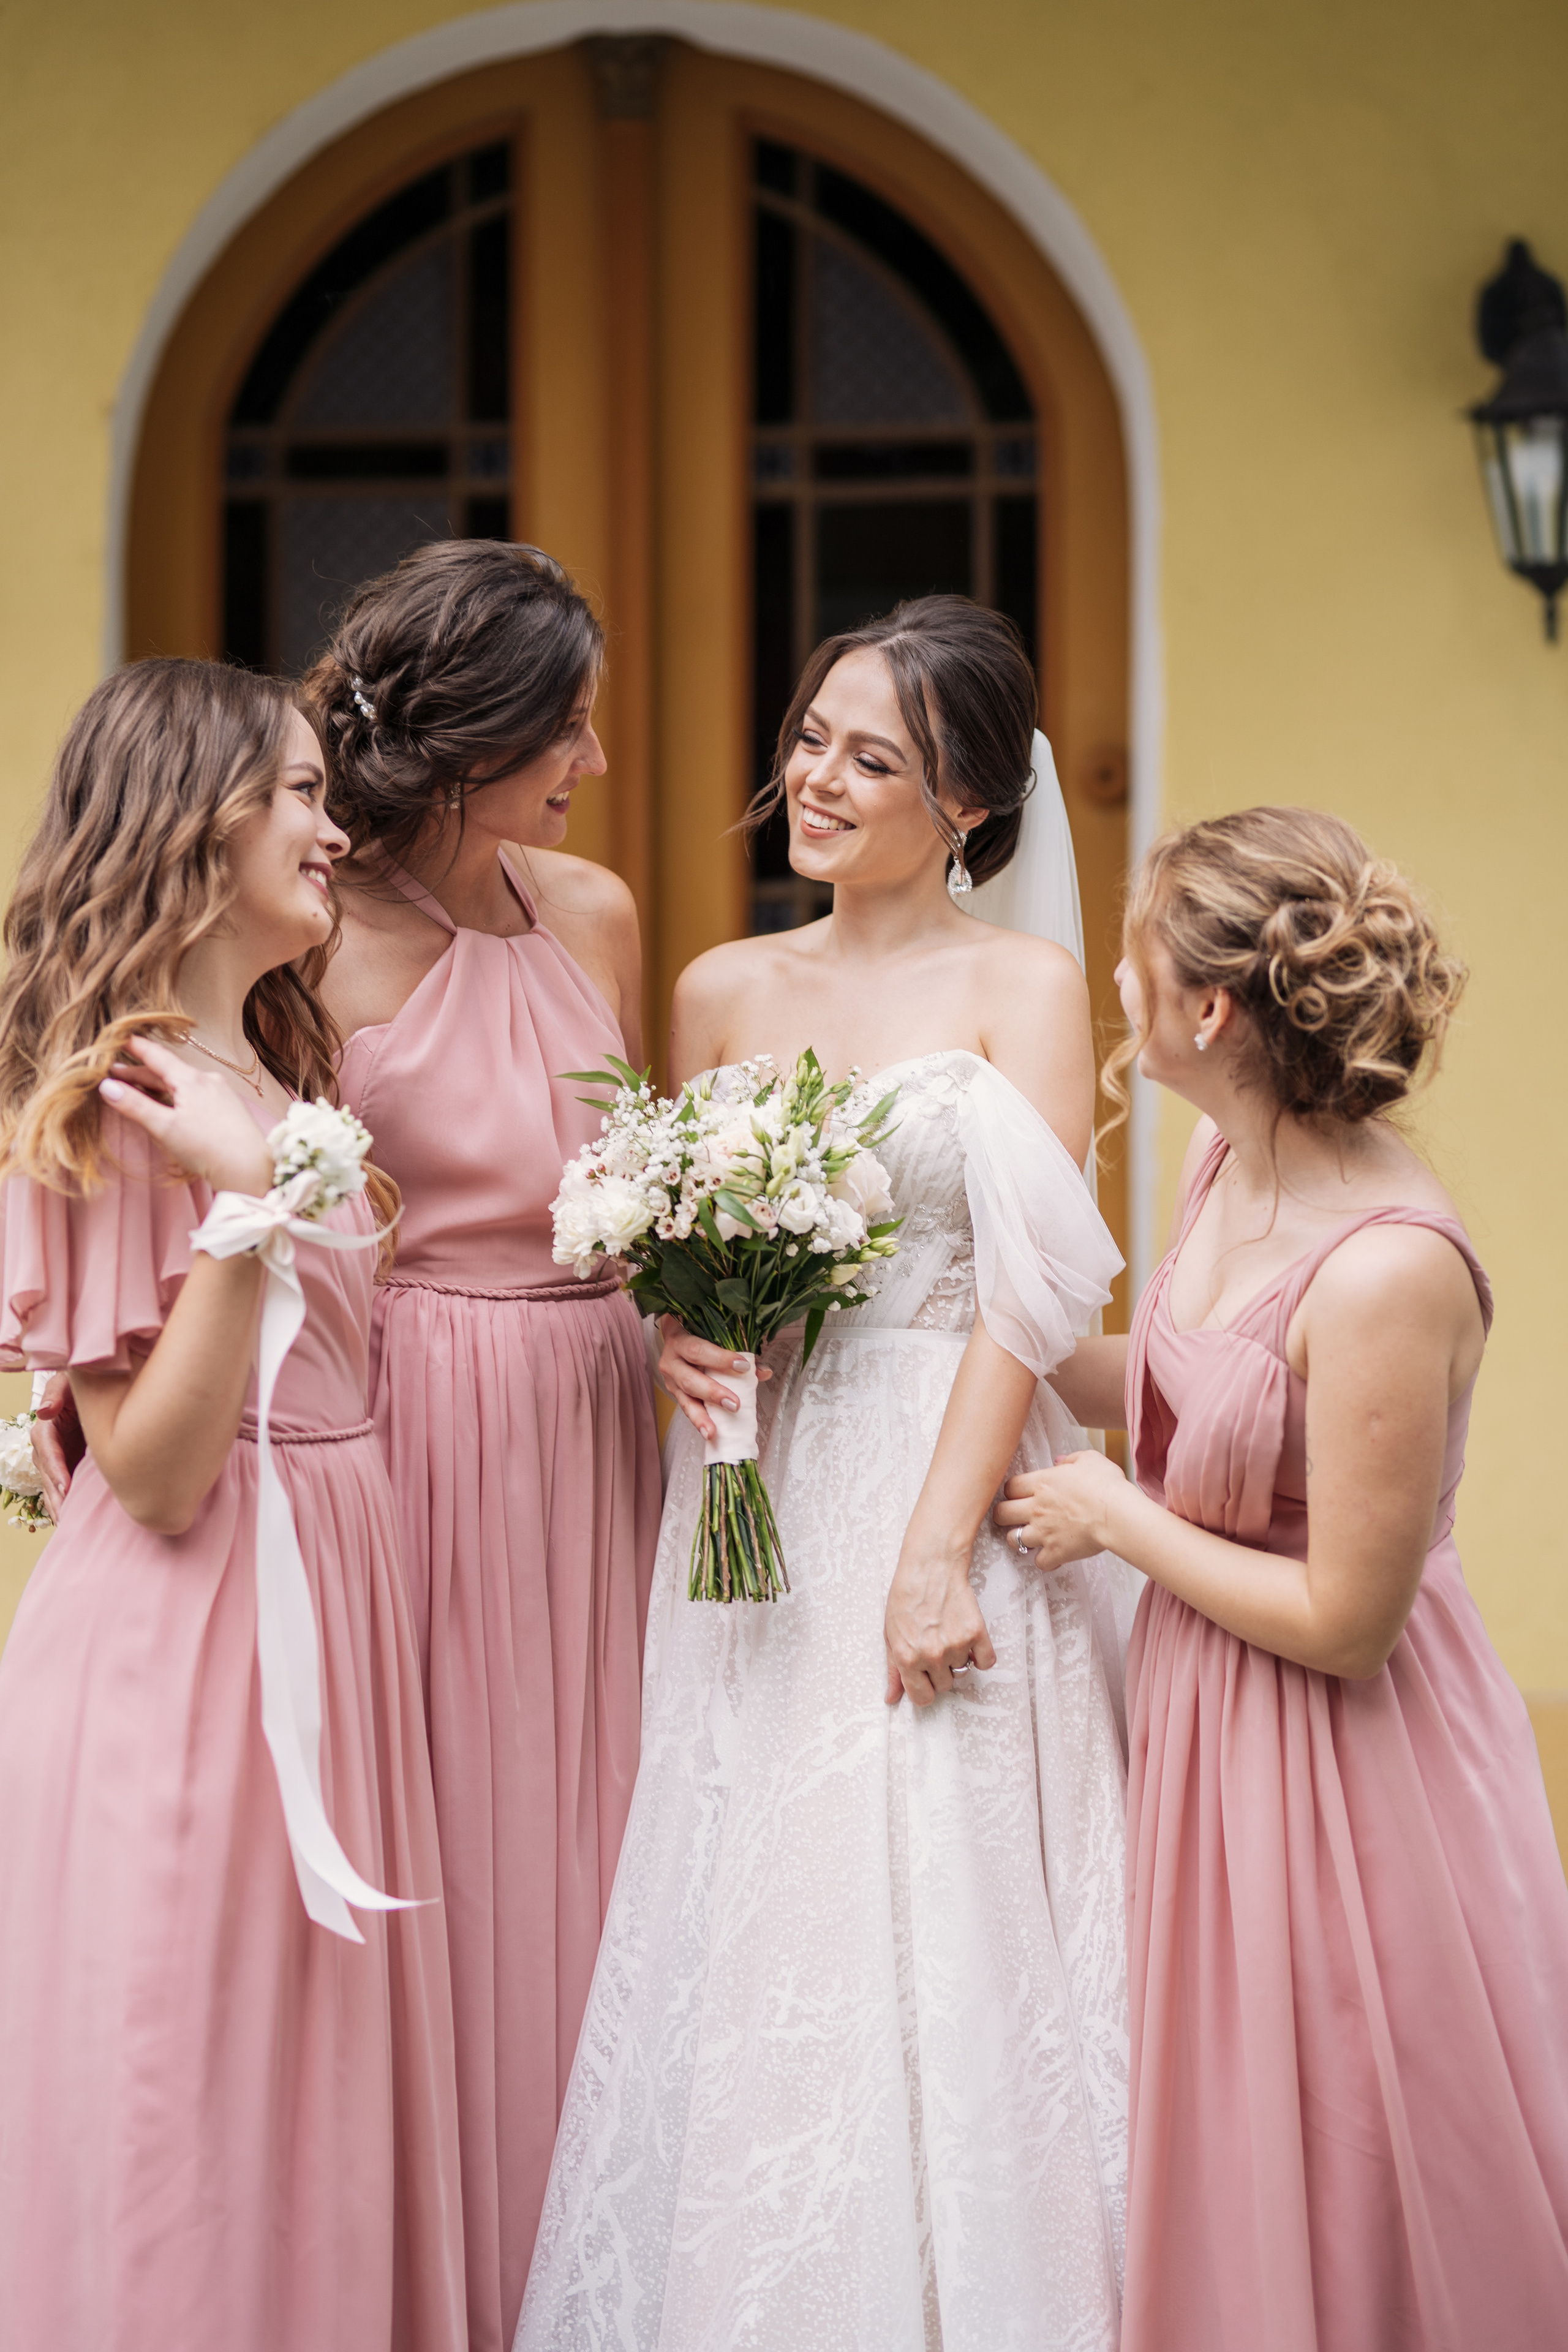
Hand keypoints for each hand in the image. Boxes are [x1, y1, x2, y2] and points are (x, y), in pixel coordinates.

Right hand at [30, 1371, 82, 1521]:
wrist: (93, 1388)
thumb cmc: (80, 1383)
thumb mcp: (67, 1381)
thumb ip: (56, 1394)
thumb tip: (44, 1412)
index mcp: (47, 1426)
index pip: (47, 1450)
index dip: (56, 1468)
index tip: (66, 1486)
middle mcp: (47, 1445)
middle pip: (48, 1473)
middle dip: (56, 1495)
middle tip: (66, 1515)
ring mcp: (56, 1457)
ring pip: (53, 1484)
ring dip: (59, 1504)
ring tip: (67, 1523)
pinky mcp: (67, 1465)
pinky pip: (63, 1486)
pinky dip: (66, 1502)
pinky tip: (72, 1519)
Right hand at [99, 1038, 272, 1197]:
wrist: (250, 1168)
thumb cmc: (206, 1148)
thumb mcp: (164, 1128)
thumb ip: (135, 1106)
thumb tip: (106, 1086)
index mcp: (191, 1079)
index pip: (157, 1055)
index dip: (135, 1047)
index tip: (117, 1038)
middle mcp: (208, 1079)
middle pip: (167, 1071)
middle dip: (140, 1072)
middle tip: (114, 1073)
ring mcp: (220, 1092)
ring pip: (181, 1083)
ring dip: (158, 1084)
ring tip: (136, 1088)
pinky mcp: (227, 1107)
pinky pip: (195, 1093)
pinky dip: (176, 1095)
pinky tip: (169, 1104)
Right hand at [657, 1317, 771, 1441]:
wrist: (674, 1337)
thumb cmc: (699, 1336)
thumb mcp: (713, 1337)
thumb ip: (738, 1353)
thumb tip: (764, 1371)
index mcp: (680, 1340)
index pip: (698, 1350)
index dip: (720, 1359)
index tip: (743, 1366)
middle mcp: (671, 1361)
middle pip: (689, 1379)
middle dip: (712, 1392)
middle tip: (734, 1404)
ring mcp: (671, 1380)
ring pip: (685, 1399)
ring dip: (701, 1416)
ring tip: (713, 1431)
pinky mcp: (674, 1395)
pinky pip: (687, 1409)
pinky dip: (699, 1421)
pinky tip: (709, 1432)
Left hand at [883, 1537, 996, 1706]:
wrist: (929, 1567)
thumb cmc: (906, 1597)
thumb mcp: (890, 1634)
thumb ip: (893, 1670)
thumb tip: (891, 1698)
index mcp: (907, 1658)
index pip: (923, 1698)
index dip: (924, 1689)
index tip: (926, 1678)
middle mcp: (932, 1656)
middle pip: (945, 1685)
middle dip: (939, 1670)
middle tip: (935, 1644)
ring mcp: (955, 1645)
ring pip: (962, 1671)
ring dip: (957, 1658)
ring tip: (947, 1632)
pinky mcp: (976, 1633)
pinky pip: (986, 1662)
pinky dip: (980, 1654)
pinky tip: (968, 1637)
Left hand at [992, 1450, 1126, 1568]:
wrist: (1117, 1514)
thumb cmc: (1106, 1485)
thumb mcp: (1090, 1460)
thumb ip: (1071, 1459)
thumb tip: (1059, 1461)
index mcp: (1042, 1483)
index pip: (1009, 1487)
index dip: (1011, 1491)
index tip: (1018, 1494)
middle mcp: (1036, 1508)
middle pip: (1001, 1513)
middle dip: (1003, 1515)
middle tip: (1012, 1516)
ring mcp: (1044, 1532)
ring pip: (1013, 1539)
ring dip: (1019, 1539)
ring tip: (1029, 1538)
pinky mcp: (1056, 1552)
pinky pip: (1039, 1562)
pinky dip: (1044, 1560)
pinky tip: (1052, 1555)